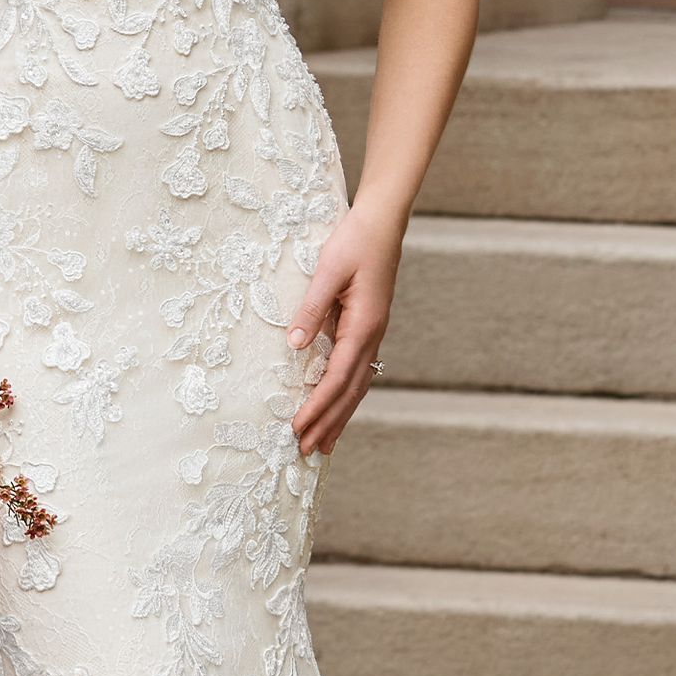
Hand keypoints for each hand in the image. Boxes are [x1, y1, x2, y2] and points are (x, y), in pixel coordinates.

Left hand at [287, 203, 402, 455]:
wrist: (381, 222)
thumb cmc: (354, 241)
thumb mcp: (328, 270)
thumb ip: (310, 308)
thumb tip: (294, 345)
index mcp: (363, 327)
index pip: (336, 379)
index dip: (317, 407)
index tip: (297, 429)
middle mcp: (372, 337)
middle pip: (349, 392)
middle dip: (328, 423)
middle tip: (307, 453)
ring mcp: (373, 335)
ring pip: (357, 386)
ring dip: (339, 416)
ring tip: (325, 444)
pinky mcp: (368, 329)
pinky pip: (357, 372)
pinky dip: (346, 396)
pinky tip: (337, 407)